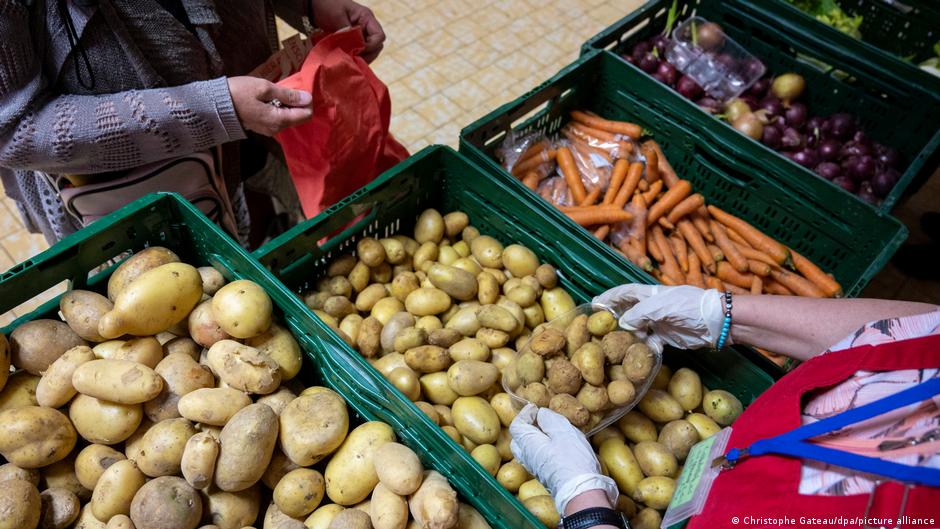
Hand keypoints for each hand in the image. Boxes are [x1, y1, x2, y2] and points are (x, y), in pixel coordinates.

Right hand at [227, 76, 312, 135]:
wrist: (214, 105)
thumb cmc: (239, 93)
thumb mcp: (264, 88)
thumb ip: (287, 94)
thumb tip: (308, 98)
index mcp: (279, 120)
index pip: (306, 115)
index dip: (307, 101)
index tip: (299, 88)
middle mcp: (277, 129)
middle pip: (298, 117)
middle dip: (297, 103)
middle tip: (286, 87)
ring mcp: (269, 130)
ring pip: (288, 118)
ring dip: (287, 105)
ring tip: (276, 92)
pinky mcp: (262, 128)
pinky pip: (278, 119)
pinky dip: (279, 108)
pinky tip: (269, 99)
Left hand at [314, 0, 385, 62]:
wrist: (313, 6)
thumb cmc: (326, 6)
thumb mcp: (338, 17)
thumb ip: (349, 32)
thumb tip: (357, 47)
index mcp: (366, 17)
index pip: (379, 36)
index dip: (371, 46)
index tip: (358, 50)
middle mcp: (366, 27)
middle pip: (376, 46)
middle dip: (367, 54)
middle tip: (353, 59)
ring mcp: (360, 34)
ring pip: (369, 52)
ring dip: (361, 57)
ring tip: (349, 60)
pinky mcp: (353, 41)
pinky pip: (359, 52)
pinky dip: (355, 57)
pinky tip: (347, 59)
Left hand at [509, 405, 617, 514]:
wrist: (582, 491)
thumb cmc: (572, 459)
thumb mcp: (562, 430)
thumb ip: (548, 418)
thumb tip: (541, 414)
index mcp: (527, 444)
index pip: (516, 425)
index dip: (524, 413)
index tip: (536, 408)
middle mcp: (527, 457)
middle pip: (519, 439)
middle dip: (527, 426)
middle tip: (541, 419)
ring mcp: (535, 468)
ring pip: (528, 450)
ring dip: (536, 438)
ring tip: (552, 431)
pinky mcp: (545, 475)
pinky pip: (537, 457)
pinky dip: (543, 448)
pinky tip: (558, 446)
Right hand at [593, 284, 725, 350]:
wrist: (717, 321)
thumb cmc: (690, 306)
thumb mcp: (662, 306)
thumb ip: (640, 313)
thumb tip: (623, 324)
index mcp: (649, 294)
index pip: (624, 292)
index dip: (610, 296)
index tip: (594, 303)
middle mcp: (652, 307)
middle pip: (628, 311)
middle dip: (614, 317)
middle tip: (598, 328)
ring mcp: (659, 322)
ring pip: (637, 328)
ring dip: (627, 336)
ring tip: (613, 344)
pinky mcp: (666, 337)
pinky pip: (649, 342)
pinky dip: (643, 348)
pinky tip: (636, 354)